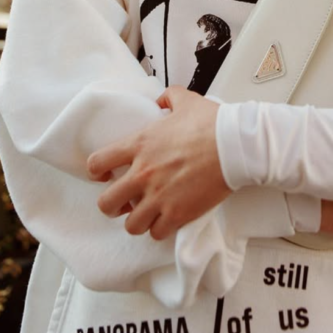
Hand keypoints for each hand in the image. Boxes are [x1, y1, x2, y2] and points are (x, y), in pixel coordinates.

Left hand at [86, 85, 228, 240]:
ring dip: (138, 220)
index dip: (97, 172)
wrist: (236, 145)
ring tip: (148, 213)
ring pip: (130, 225)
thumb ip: (168, 99)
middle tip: (124, 201)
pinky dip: (160, 228)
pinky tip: (168, 218)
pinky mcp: (177, 214)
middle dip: (112, 205)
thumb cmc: (212, 123)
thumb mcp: (186, 101)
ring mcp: (159, 197)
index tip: (106, 175)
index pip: (97, 164)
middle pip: (106, 204)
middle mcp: (143, 174)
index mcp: (139, 145)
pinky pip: (156, 233)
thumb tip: (161, 102)